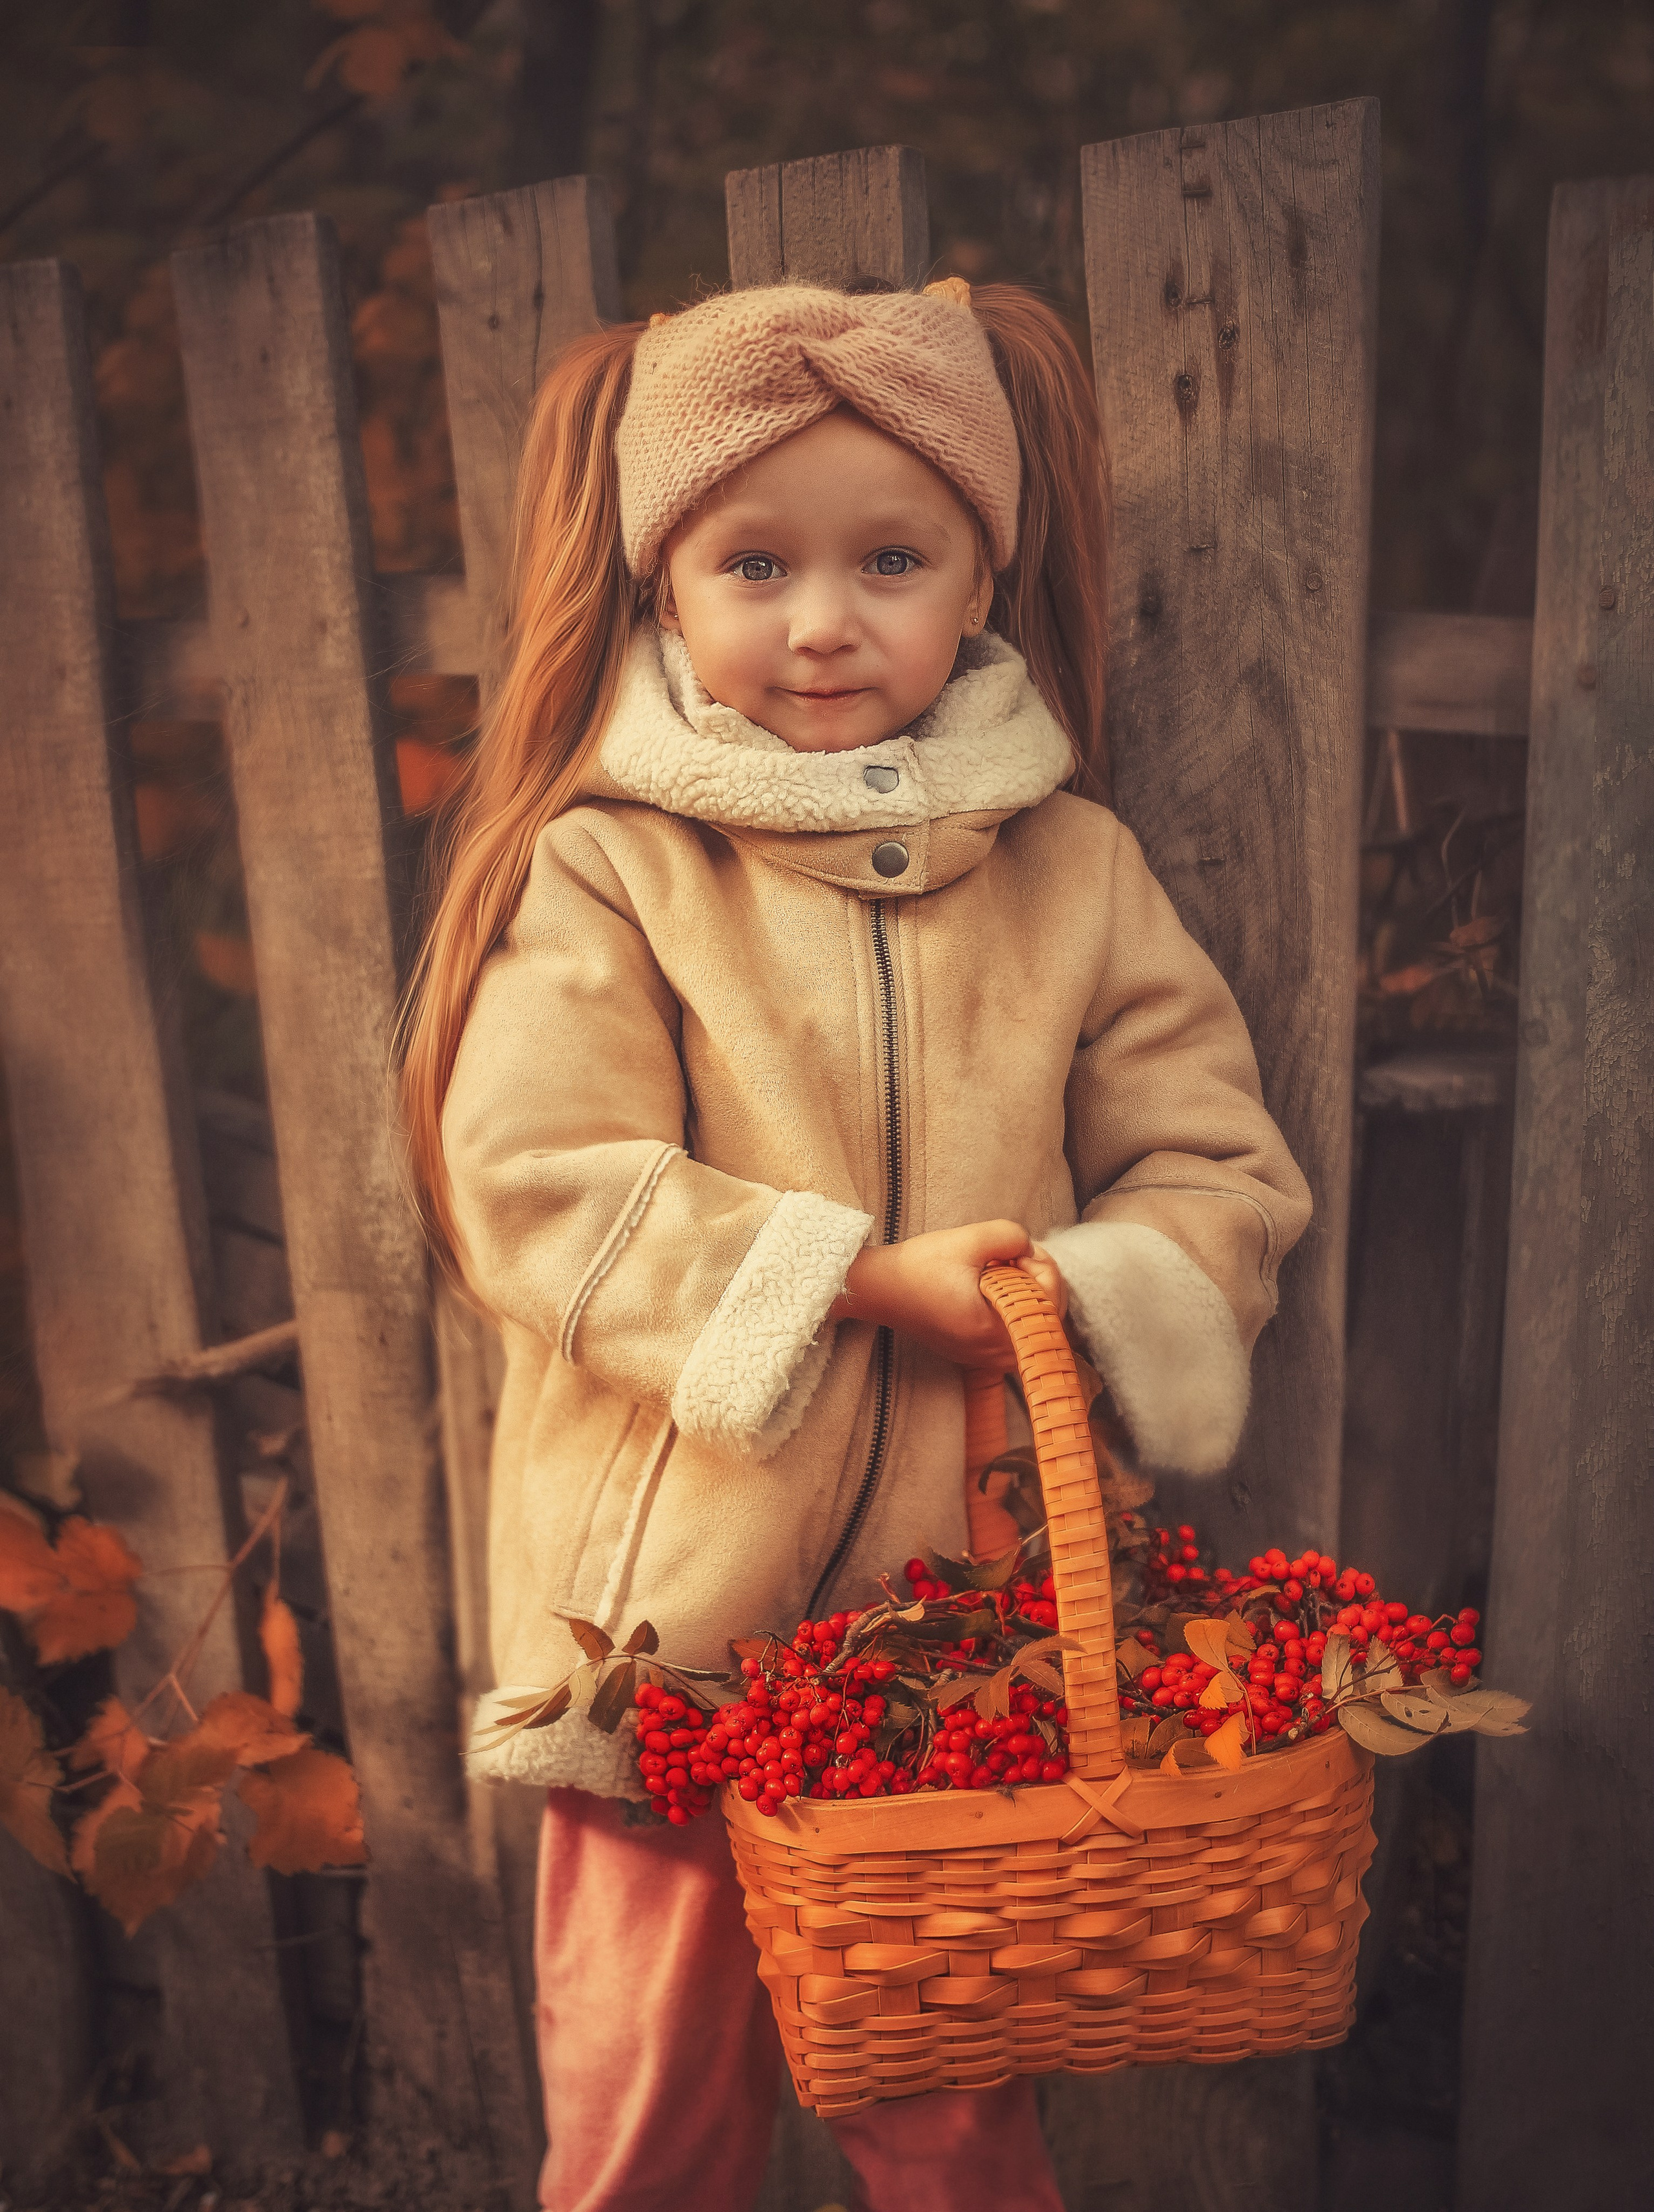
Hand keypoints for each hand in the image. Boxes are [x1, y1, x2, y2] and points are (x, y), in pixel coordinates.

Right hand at [828, 1219, 1068, 1369]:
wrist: (879, 1289)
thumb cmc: (918, 1268)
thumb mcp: (968, 1239)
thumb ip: (1011, 1236)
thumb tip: (1030, 1249)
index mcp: (995, 1331)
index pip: (1051, 1303)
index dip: (1043, 1267)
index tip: (1017, 1249)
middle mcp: (994, 1354)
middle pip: (1049, 1319)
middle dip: (1038, 1281)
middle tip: (1011, 1256)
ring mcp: (985, 1359)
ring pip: (1033, 1328)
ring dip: (1027, 1295)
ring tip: (1002, 1271)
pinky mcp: (975, 1355)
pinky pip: (1014, 1334)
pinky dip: (1013, 1309)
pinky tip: (992, 1288)